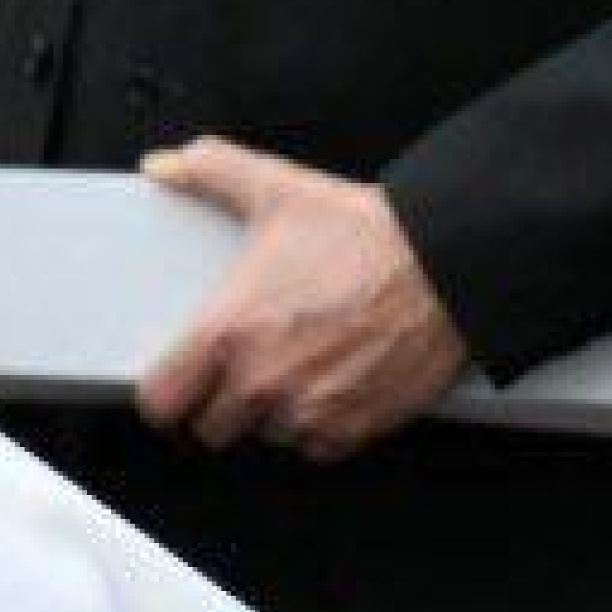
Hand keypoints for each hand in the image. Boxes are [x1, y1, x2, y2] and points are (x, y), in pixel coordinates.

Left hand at [133, 139, 468, 462]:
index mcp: (227, 334)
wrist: (452, 259)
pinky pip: (315, 447)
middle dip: (223, 401)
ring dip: (274, 412)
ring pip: (264, 436)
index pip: (159, 403)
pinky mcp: (350, 429)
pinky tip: (334, 383)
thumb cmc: (369, 232)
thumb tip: (165, 164)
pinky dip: (321, 425)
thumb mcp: (280, 189)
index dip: (167, 394)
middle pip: (209, 427)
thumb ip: (212, 173)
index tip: (181, 384)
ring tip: (301, 364)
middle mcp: (260, 382)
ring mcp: (305, 411)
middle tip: (248, 366)